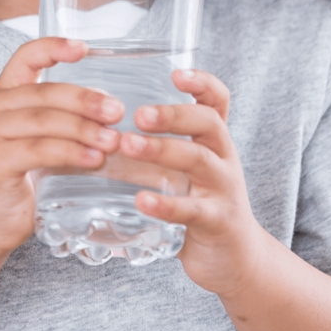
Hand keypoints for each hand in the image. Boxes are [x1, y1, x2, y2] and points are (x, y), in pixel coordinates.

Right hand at [0, 38, 123, 257]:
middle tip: (117, 111)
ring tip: (113, 140)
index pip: (26, 56)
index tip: (85, 49)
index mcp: (4, 95)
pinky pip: (39, 150)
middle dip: (86, 100)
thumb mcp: (40, 141)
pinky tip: (94, 159)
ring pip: (45, 120)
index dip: (54, 47)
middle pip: (46, 92)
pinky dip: (70, 152)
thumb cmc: (19, 179)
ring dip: (84, 128)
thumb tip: (114, 112)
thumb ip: (65, 123)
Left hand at [118, 69, 263, 297]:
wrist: (234, 258)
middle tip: (138, 113)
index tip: (175, 72)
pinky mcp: (217, 222)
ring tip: (127, 145)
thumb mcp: (185, 169)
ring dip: (162, 150)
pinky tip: (141, 201)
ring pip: (199, 160)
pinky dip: (166, 204)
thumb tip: (96, 127)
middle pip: (208, 122)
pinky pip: (193, 209)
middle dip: (173, 114)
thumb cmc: (198, 204)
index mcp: (214, 140)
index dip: (202, 82)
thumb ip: (154, 147)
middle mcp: (224, 158)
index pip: (218, 100)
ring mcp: (224, 189)